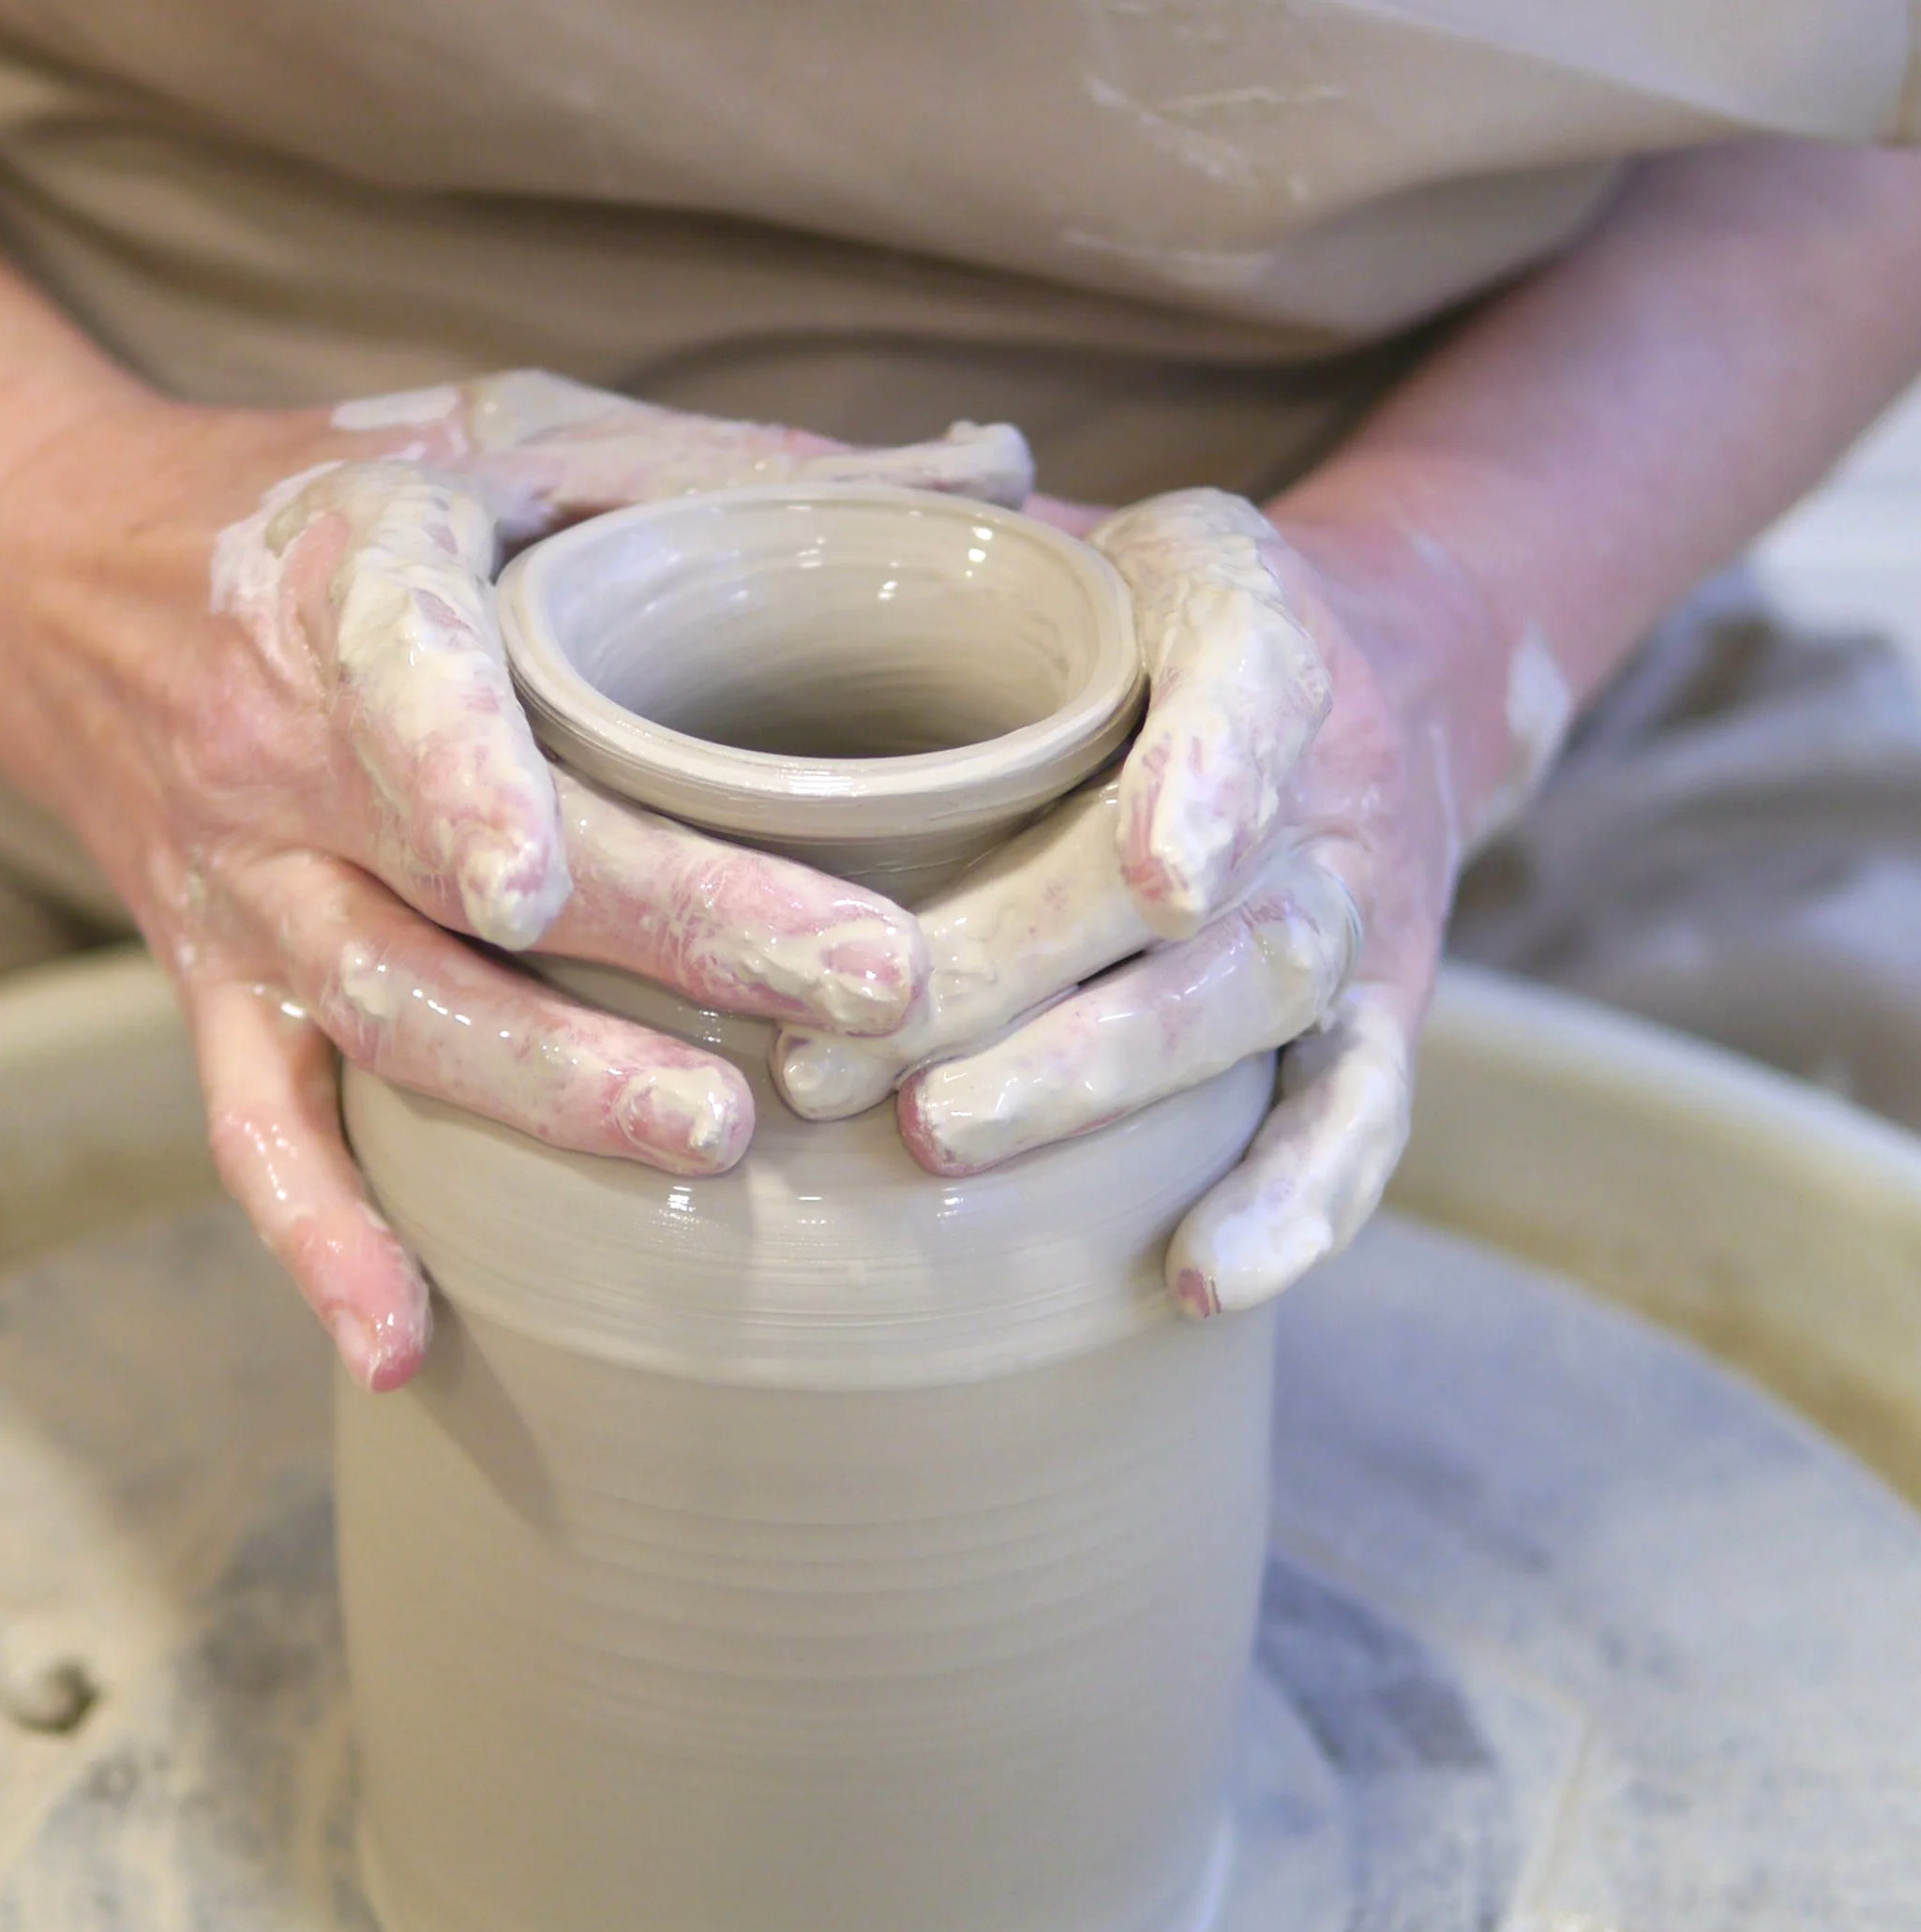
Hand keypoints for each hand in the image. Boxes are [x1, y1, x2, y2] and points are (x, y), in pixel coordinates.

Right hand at [0, 371, 1034, 1386]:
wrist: (56, 569)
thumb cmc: (325, 497)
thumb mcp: (505, 436)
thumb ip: (728, 471)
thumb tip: (1000, 478)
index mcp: (346, 592)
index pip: (406, 688)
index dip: (465, 783)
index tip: (549, 880)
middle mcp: (279, 760)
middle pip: (462, 880)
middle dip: (670, 941)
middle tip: (859, 996)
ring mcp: (244, 894)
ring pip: (386, 1014)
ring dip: (543, 1092)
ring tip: (715, 1141)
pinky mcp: (215, 991)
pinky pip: (256, 1130)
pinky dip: (320, 1241)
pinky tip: (405, 1347)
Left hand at [774, 488, 1565, 1315]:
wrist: (1354, 683)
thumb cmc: (1132, 621)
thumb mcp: (1050, 529)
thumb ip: (916, 532)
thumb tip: (683, 560)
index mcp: (1241, 607)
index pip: (1246, 674)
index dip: (1210, 773)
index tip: (1156, 875)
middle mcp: (1322, 766)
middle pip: (1205, 887)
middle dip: (1027, 973)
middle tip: (846, 1058)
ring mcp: (1354, 904)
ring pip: (1257, 1000)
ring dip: (1103, 1080)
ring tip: (940, 1139)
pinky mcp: (1374, 1020)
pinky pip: (1361, 1119)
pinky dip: (1298, 1204)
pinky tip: (1200, 1277)